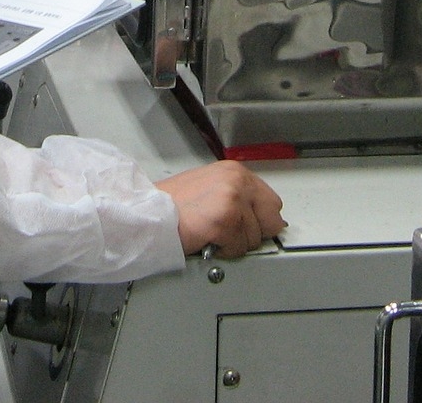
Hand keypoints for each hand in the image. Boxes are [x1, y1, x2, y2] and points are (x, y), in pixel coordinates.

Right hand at [157, 162, 284, 257]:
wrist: (148, 213)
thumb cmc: (171, 204)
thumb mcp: (210, 188)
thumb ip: (236, 196)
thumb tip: (259, 216)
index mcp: (235, 171)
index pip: (273, 202)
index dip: (260, 220)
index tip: (247, 227)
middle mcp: (237, 181)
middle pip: (271, 221)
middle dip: (252, 233)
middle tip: (228, 233)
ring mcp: (232, 199)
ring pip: (253, 239)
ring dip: (234, 244)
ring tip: (211, 233)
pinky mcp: (224, 220)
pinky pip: (238, 249)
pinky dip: (223, 252)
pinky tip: (207, 239)